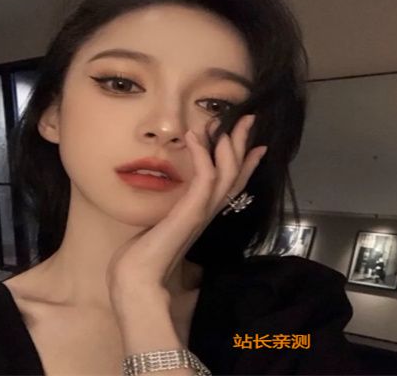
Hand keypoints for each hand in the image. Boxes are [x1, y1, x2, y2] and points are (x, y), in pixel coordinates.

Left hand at [106, 114, 267, 309]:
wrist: (138, 277)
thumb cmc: (148, 253)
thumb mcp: (165, 225)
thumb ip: (175, 214)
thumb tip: (175, 207)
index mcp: (204, 213)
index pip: (231, 184)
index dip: (246, 164)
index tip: (257, 146)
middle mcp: (208, 211)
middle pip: (235, 174)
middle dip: (244, 145)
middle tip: (250, 119)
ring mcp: (202, 211)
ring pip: (228, 173)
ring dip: (230, 145)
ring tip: (226, 121)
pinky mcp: (191, 212)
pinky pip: (205, 178)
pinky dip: (203, 155)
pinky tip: (194, 136)